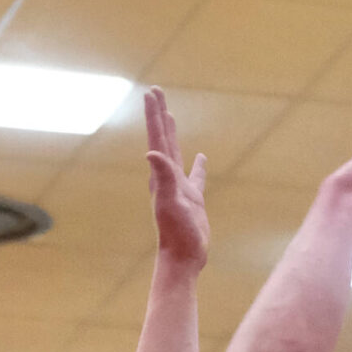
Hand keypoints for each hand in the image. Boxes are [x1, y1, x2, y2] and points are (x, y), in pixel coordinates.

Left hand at [142, 87, 207, 268]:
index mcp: (162, 175)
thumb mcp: (170, 203)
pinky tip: (200, 158)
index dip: (154, 115)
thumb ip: (162, 177)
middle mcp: (167, 178)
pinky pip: (195, 176)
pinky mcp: (193, 200)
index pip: (157, 138)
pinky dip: (197, 165)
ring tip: (170, 116)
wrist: (184, 258)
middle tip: (156, 93)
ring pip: (175, 153)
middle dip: (159, 116)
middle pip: (163, 139)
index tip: (151, 92)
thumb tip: (151, 153)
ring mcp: (180, 188)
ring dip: (171, 134)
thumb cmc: (176, 233)